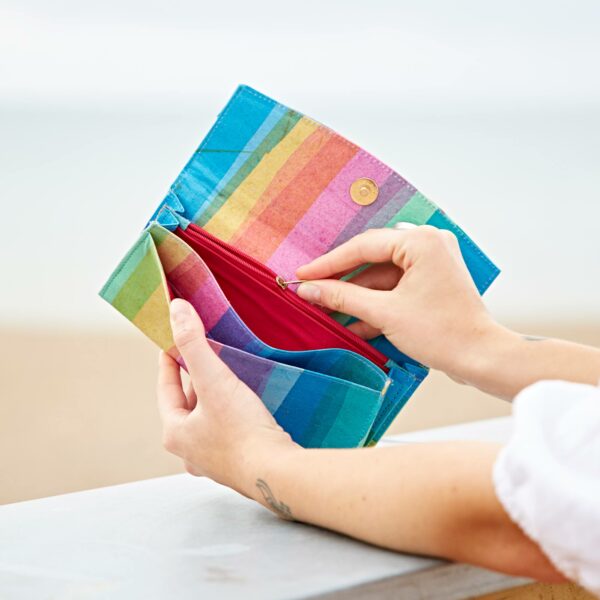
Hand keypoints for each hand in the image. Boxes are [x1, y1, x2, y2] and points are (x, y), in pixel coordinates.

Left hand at [157, 298, 296, 495]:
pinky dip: (230, 414)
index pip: (166, 386)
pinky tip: (245, 405)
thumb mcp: (215, 380)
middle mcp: (188, 451)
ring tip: (229, 375)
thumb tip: (176, 310)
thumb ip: (194, 343)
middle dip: (196, 377)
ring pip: (207, 418)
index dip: (169, 359)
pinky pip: (226, 430)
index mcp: (175, 433)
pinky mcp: (236, 463)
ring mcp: (212, 460)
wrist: (277, 473)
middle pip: (187, 402)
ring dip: (215, 397)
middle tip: (209, 352)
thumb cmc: (242, 430)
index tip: (173, 340)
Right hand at [296, 226, 502, 380]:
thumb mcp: (385, 314)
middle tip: (312, 291)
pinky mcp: (431, 281)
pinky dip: (375, 303)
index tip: (303, 275)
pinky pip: (394, 286)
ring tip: (328, 312)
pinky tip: (352, 322)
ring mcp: (431, 262)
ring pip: (381, 276)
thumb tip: (308, 288)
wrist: (480, 358)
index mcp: (421, 242)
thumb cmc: (443, 334)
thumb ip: (343, 297)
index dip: (328, 263)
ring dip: (357, 296)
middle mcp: (428, 244)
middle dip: (342, 281)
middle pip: (371, 259)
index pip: (362, 247)